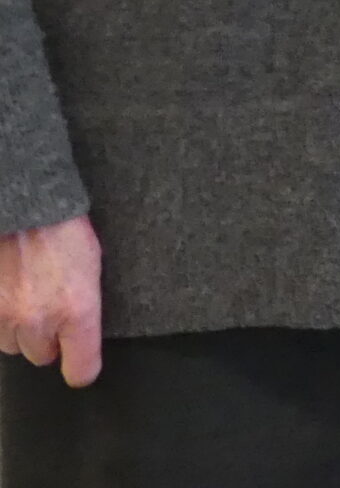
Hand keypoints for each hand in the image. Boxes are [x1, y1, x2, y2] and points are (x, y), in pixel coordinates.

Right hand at [0, 215, 103, 384]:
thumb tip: (80, 335)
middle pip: (41, 356)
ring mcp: (5, 315)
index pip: (81, 369)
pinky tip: (9, 293)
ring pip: (12, 345)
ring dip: (19, 329)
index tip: (79, 364)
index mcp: (77, 310)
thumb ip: (85, 306)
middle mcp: (39, 320)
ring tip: (27, 298)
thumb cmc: (64, 229)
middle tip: (50, 311)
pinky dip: (1, 317)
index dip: (81, 367)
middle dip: (47, 339)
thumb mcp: (92, 265)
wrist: (25, 208)